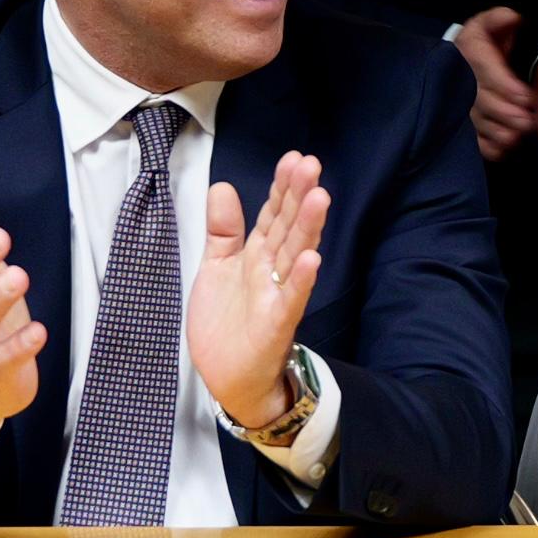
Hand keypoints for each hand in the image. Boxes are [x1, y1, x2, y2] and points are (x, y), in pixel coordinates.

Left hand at [190, 152, 329, 433]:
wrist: (229, 378)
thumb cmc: (227, 324)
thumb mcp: (217, 267)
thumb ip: (223, 229)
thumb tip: (223, 186)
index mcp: (256, 254)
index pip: (272, 214)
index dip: (282, 188)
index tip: (294, 158)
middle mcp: (271, 270)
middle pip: (287, 227)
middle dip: (299, 197)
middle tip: (311, 165)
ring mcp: (277, 295)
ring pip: (295, 255)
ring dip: (308, 228)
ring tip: (319, 198)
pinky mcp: (277, 324)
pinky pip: (291, 299)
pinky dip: (301, 279)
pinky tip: (311, 259)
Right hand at [452, 9, 537, 161]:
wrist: (454, 65)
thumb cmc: (479, 44)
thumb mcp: (487, 25)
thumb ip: (500, 19)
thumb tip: (515, 18)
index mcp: (472, 58)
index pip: (490, 76)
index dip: (509, 89)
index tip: (528, 98)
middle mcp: (465, 86)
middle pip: (488, 107)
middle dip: (510, 115)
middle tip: (529, 120)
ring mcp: (464, 111)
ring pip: (483, 128)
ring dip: (502, 133)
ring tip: (518, 134)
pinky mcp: (465, 130)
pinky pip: (477, 144)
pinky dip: (492, 148)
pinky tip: (505, 146)